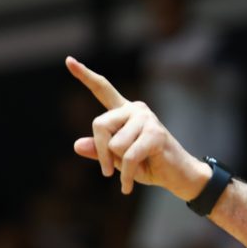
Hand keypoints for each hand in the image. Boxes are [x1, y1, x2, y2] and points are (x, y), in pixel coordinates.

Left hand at [66, 57, 211, 198]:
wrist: (177, 176)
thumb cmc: (147, 165)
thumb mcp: (117, 160)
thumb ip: (99, 150)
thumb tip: (77, 145)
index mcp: (124, 112)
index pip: (102, 89)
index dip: (84, 76)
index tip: (69, 61)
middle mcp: (135, 109)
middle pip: (99, 125)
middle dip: (101, 152)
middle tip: (108, 170)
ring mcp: (146, 120)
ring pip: (114, 145)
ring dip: (120, 165)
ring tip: (135, 168)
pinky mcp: (154, 134)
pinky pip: (128, 157)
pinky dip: (126, 176)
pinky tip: (127, 186)